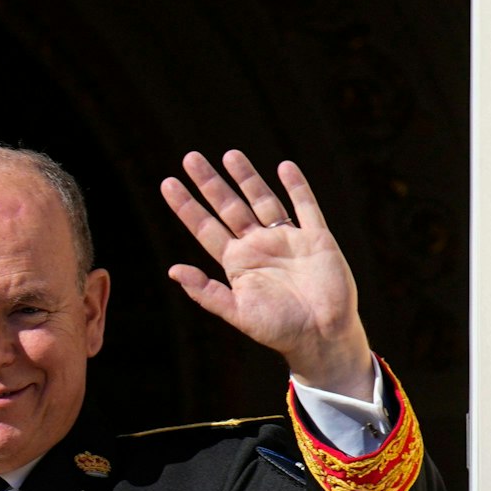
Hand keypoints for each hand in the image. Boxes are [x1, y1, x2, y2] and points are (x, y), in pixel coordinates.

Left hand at [160, 151, 374, 397]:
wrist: (322, 336)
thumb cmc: (279, 329)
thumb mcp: (237, 313)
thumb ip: (206, 292)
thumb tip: (173, 270)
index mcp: (237, 263)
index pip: (205, 228)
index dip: (187, 206)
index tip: (168, 183)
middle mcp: (258, 246)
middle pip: (229, 206)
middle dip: (210, 183)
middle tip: (190, 158)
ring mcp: (287, 239)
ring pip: (263, 200)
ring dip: (247, 178)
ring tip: (229, 154)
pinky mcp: (316, 238)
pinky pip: (306, 206)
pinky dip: (296, 186)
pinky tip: (284, 167)